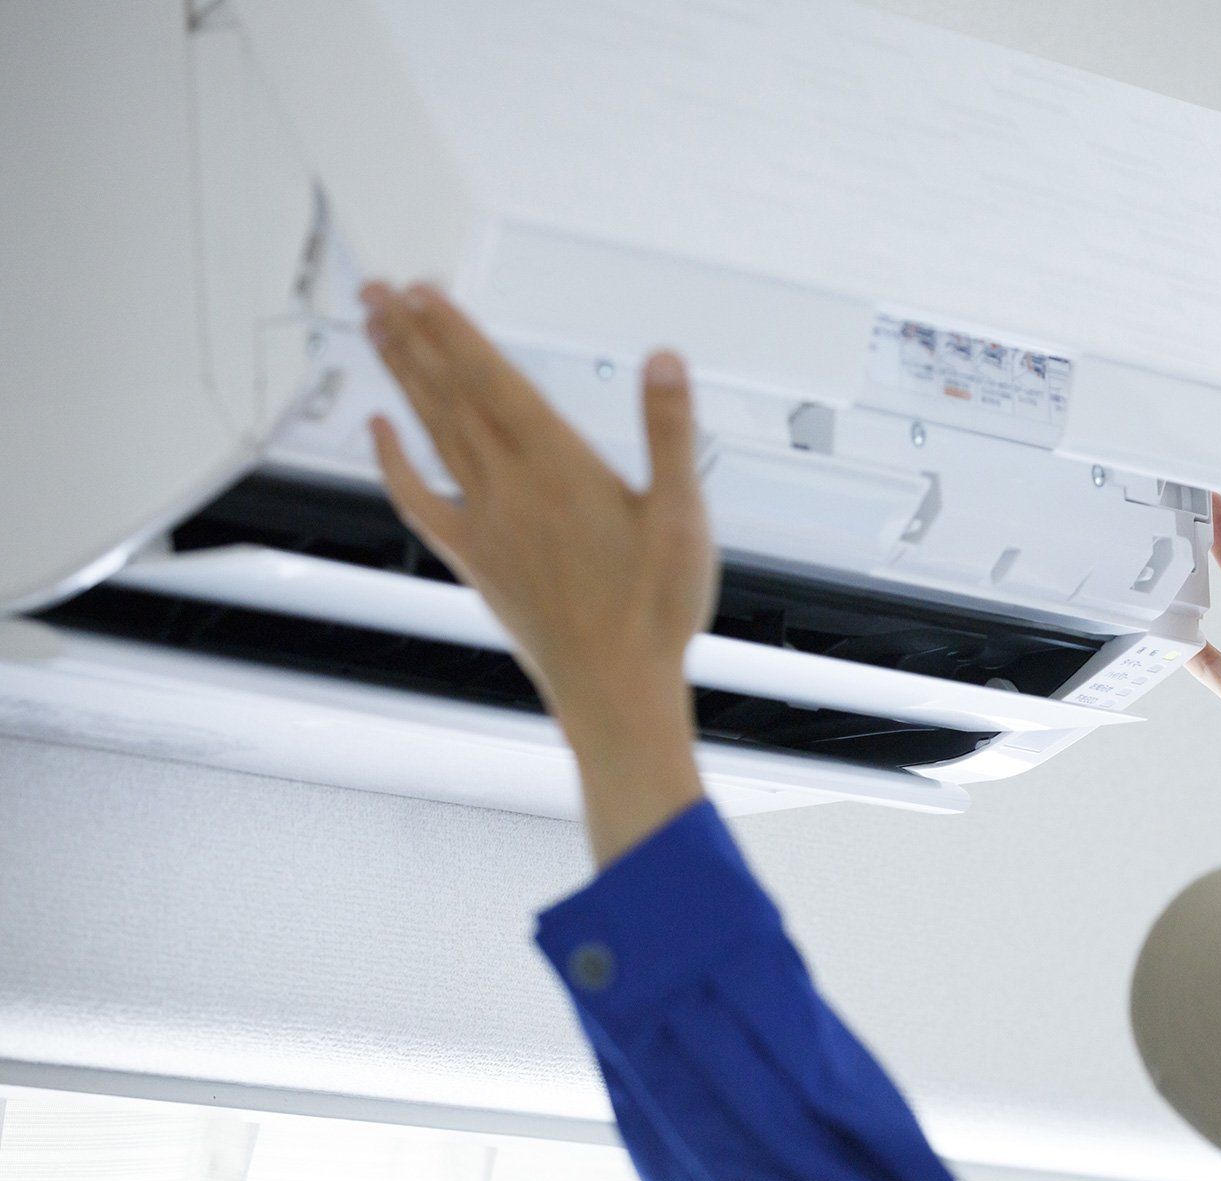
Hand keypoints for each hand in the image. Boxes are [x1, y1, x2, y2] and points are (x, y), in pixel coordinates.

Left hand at [360, 280, 714, 864]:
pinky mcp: (475, 557)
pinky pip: (419, 500)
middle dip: (412, 337)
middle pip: (450, 395)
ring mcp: (484, 522)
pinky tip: (377, 431)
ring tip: (377, 331)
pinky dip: (392, 461)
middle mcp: (510, 487)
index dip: (454, 330)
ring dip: (402, 378)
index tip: (422, 289)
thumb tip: (663, 360)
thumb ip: (669, 432)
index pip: (493, 380)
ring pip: (431, 432)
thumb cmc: (653, 611)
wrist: (614, 690)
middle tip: (377, 289)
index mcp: (560, 467)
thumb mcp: (683, 516)